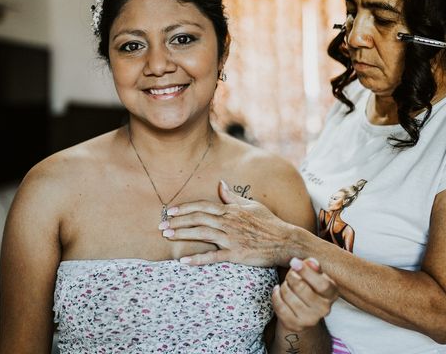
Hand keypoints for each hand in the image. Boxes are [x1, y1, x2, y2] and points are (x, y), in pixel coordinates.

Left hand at [160, 180, 296, 265]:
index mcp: (231, 210)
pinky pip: (214, 257)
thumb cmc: (269, 222)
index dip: (185, 208)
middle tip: (161, 226)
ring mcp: (232, 238)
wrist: (285, 241)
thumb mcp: (252, 205)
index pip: (203, 206)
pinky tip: (184, 261)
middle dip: (177, 221)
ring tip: (167, 236)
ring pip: (202, 234)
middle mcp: (228, 222)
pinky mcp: (236, 254)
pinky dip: (198, 259)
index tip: (170, 211)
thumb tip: (221, 184)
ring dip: (182, 235)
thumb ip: (233, 197)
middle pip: (198, 219)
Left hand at [274, 257, 338, 331]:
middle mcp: (324, 309)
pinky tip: (278, 291)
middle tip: (291, 274)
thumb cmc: (309, 286)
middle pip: (302, 288)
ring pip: (289, 296)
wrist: (303, 312)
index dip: (306, 272)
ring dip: (284, 286)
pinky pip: (280, 307)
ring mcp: (310, 319)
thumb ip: (313, 266)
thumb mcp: (314, 275)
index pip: (322, 284)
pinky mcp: (295, 325)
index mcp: (332, 293)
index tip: (294, 262)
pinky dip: (276, 295)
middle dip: (291, 276)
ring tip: (287, 284)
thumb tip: (311, 262)